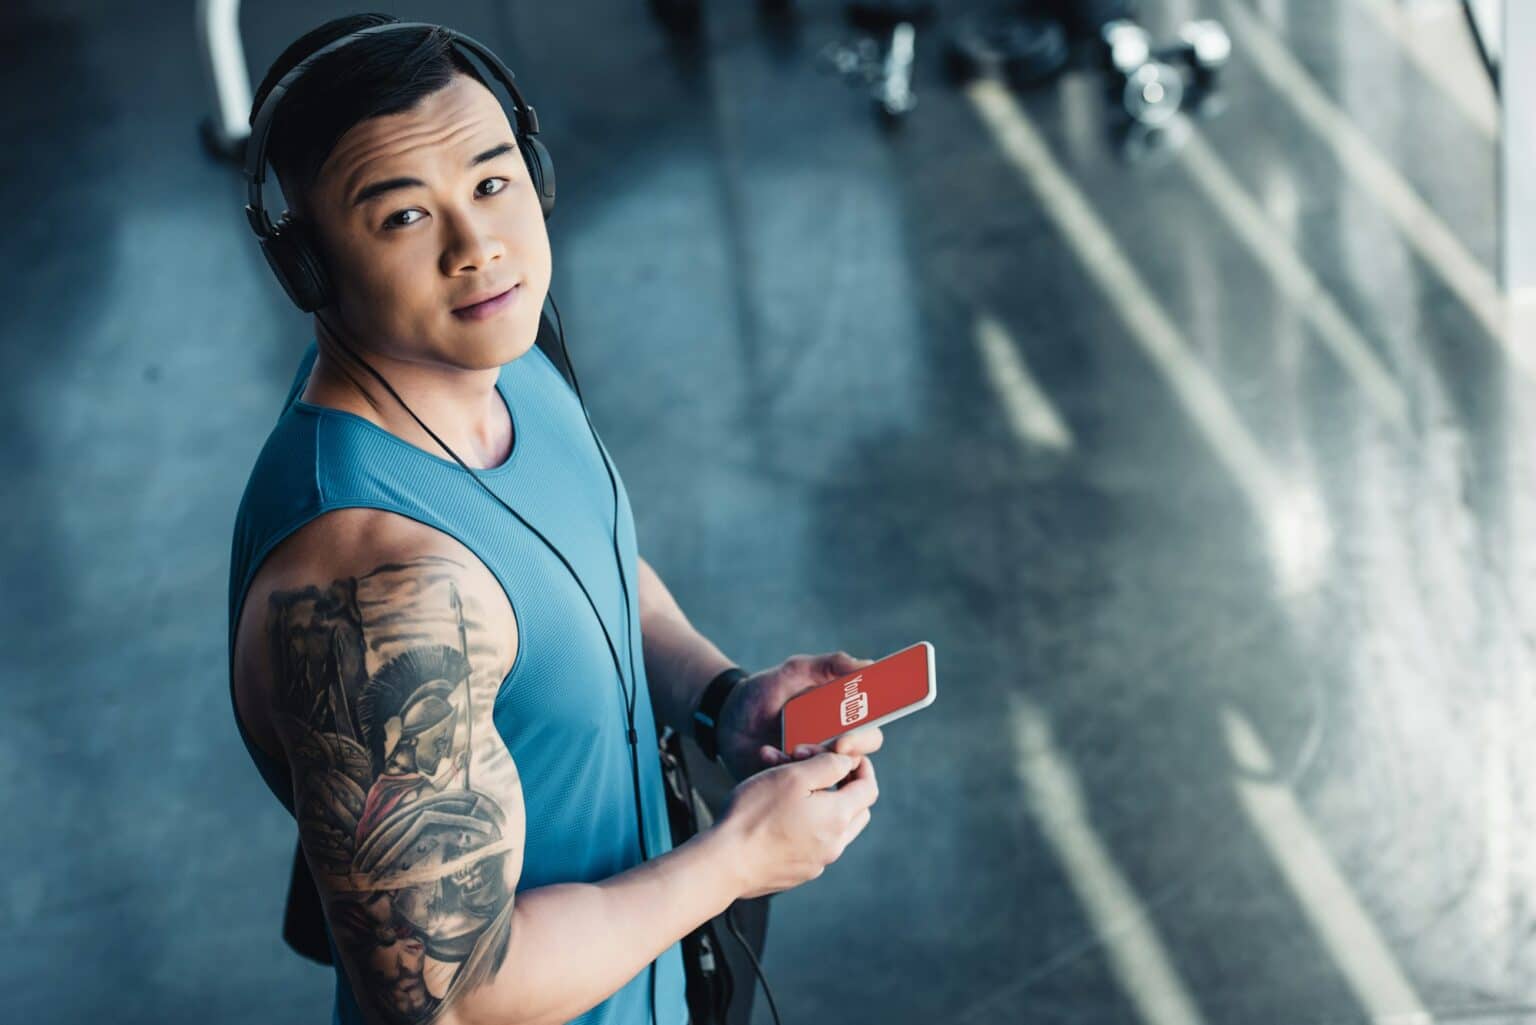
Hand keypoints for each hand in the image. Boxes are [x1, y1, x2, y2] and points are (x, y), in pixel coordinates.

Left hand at [714, 651, 885, 782]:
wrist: (725, 716)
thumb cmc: (765, 691)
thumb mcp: (795, 671)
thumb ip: (830, 664)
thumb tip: (869, 665)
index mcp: (839, 722)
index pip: (868, 734)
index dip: (863, 740)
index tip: (845, 741)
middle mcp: (829, 748)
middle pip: (855, 763)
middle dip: (838, 759)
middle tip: (816, 749)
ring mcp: (809, 768)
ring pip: (827, 779)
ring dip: (811, 766)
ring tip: (790, 750)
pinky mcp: (788, 784)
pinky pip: (794, 789)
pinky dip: (782, 770)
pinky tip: (766, 754)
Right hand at [717, 749, 879, 899]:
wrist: (725, 862)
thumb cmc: (754, 815)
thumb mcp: (793, 775)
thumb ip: (828, 765)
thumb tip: (848, 763)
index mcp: (838, 817)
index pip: (869, 788)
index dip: (862, 767)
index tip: (845, 756)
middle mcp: (834, 844)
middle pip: (857, 810)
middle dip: (844, 785)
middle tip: (817, 769)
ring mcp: (817, 862)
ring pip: (834, 827)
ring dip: (822, 804)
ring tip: (791, 787)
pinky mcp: (799, 872)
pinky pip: (814, 844)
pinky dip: (806, 825)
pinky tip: (778, 814)